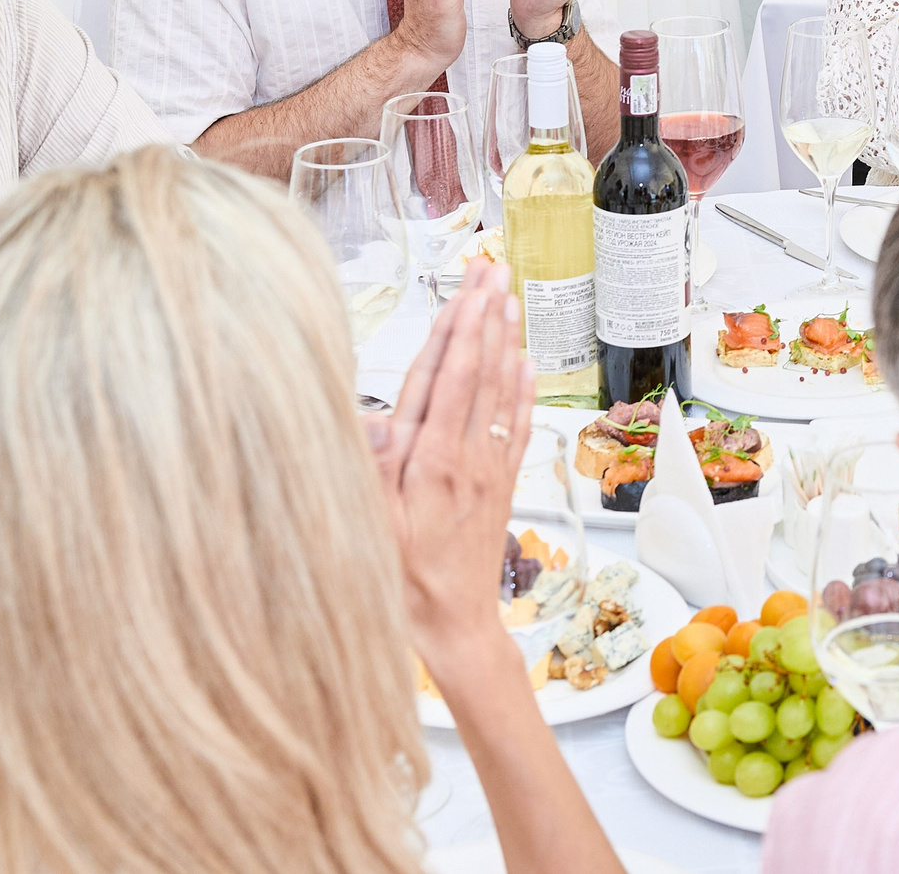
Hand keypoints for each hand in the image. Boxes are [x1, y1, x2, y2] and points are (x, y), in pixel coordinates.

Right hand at [372, 258, 533, 657]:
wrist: (454, 625)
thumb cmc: (402, 581)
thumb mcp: (371, 527)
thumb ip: (373, 469)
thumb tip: (375, 416)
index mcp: (430, 461)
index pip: (447, 379)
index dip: (458, 330)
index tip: (465, 291)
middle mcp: (466, 456)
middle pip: (478, 372)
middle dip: (484, 319)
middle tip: (493, 273)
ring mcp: (488, 468)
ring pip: (500, 391)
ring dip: (505, 341)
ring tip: (509, 299)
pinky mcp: (501, 484)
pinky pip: (517, 426)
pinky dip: (523, 391)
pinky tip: (526, 363)